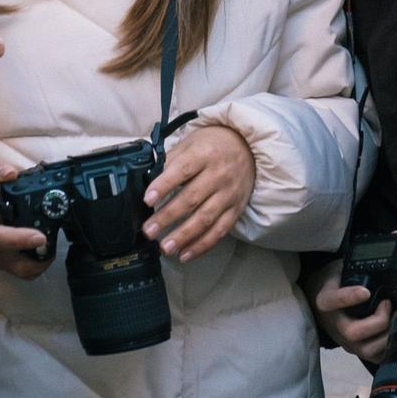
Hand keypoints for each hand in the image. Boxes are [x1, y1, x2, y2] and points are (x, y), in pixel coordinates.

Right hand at [0, 163, 53, 279]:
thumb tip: (11, 173)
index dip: (17, 240)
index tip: (40, 236)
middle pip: (12, 263)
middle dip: (38, 259)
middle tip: (54, 240)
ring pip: (19, 272)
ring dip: (40, 263)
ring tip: (51, 243)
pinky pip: (20, 271)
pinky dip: (36, 264)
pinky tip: (43, 247)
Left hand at [142, 125, 255, 261]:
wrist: (249, 148)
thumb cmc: (213, 145)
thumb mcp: (190, 143)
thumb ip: (171, 160)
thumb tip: (147, 180)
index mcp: (204, 154)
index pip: (182, 170)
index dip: (164, 185)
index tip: (147, 199)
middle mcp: (219, 175)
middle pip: (191, 198)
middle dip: (167, 217)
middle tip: (148, 230)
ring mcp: (229, 194)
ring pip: (205, 219)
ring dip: (183, 236)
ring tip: (165, 247)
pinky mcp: (236, 210)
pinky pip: (219, 231)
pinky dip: (202, 245)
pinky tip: (185, 254)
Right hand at [308, 271, 392, 362]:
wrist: (322, 301)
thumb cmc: (335, 283)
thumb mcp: (339, 269)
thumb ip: (354, 268)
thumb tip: (380, 262)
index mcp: (325, 301)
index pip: (334, 300)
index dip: (349, 297)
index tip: (365, 291)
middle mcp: (334, 325)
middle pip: (353, 332)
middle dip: (377, 321)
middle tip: (388, 304)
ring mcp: (345, 341)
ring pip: (366, 349)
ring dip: (387, 334)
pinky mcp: (356, 350)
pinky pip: (375, 357)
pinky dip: (390, 346)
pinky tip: (396, 330)